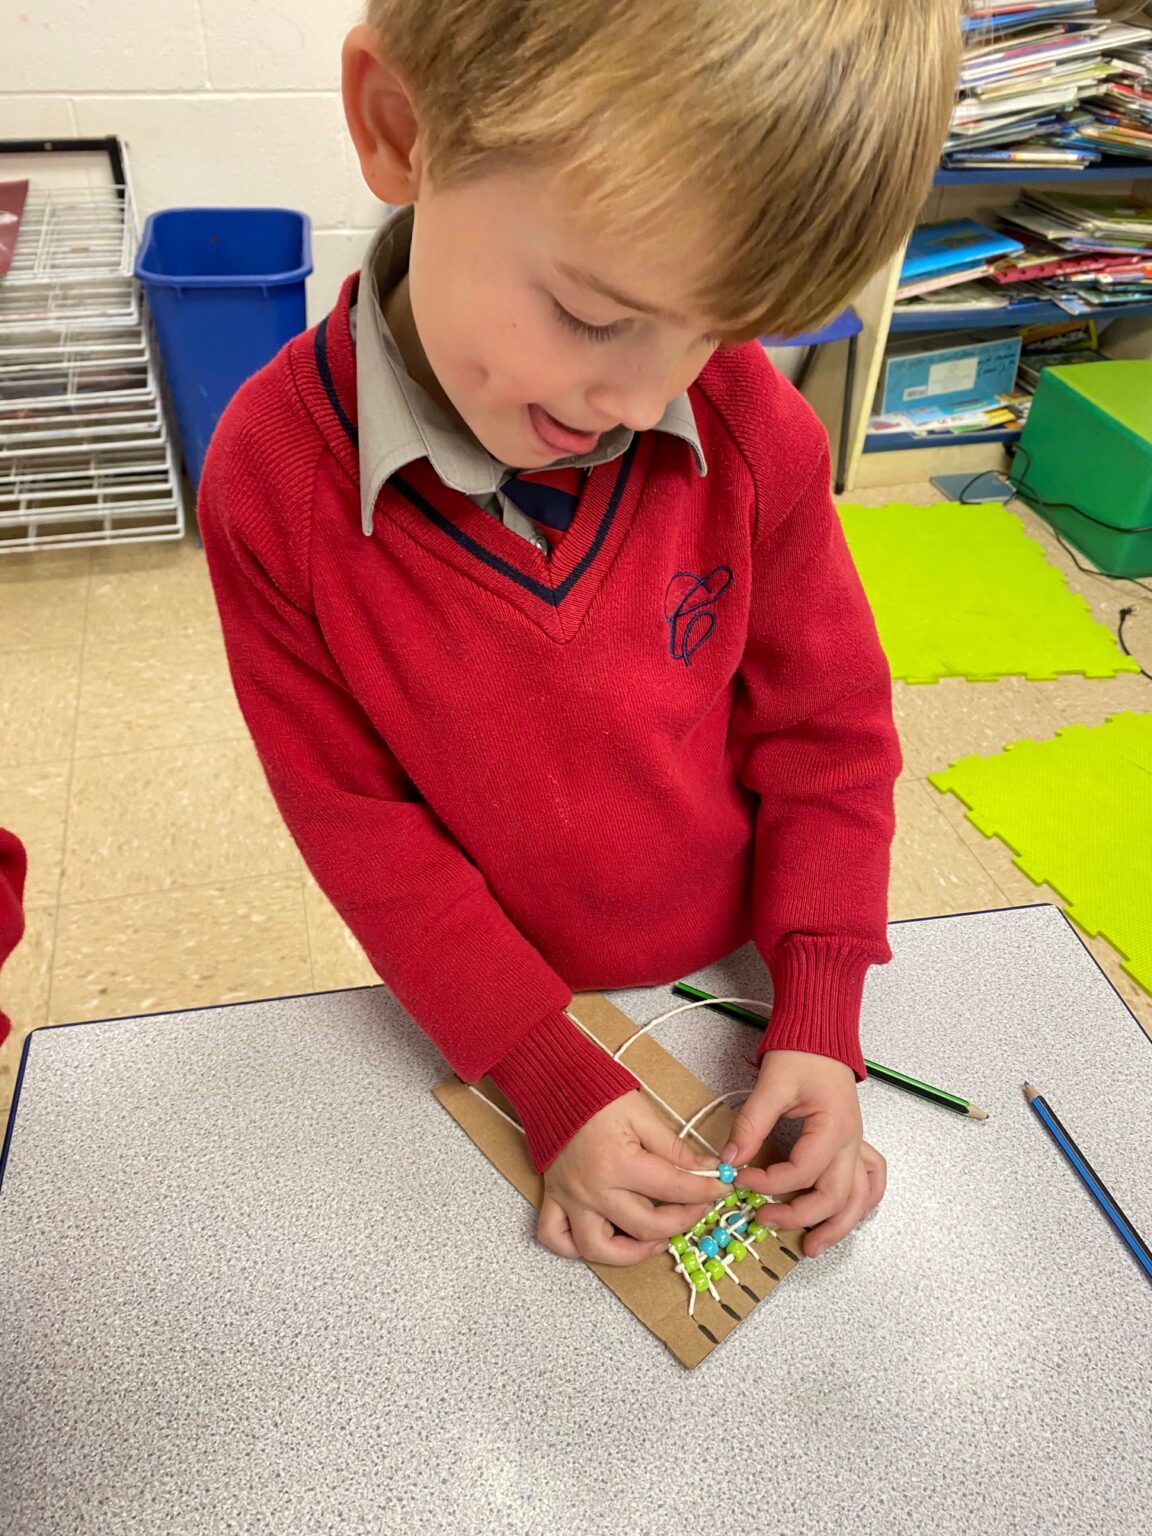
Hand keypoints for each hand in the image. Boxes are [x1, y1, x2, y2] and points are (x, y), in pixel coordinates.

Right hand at [538, 1091, 726, 1266]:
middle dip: (683, 1220)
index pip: (673, 1188)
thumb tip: (706, 1169)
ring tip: (657, 1240)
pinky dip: (575, 1249)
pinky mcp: (554, 1198)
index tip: (721, 1188)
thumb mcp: (643, 1114)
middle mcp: (593, 1189)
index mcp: (618, 1163)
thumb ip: (674, 1147)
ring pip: (599, 1249)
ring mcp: (570, 1198)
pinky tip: (603, 1240)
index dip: (704, 1190)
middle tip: (698, 1208)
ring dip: (633, 1253)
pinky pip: (556, 1239)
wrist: (554, 1084)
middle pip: (646, 1226)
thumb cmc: (597, 1095)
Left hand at [723, 1051, 886, 1257]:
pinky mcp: (853, 1143)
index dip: (768, 1182)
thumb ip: (751, 1125)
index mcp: (833, 1128)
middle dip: (802, 1217)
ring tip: (813, 1246)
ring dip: (839, 1225)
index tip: (740, 1179)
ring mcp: (856, 1144)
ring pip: (860, 1198)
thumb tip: (730, 1159)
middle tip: (766, 1222)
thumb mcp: (771, 1085)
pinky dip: (861, 1202)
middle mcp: (852, 1141)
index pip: (802, 1172)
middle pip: (836, 1196)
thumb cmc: (801, 1054)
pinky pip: (870, 1180)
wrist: (820, 1034)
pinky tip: (847, 1215)